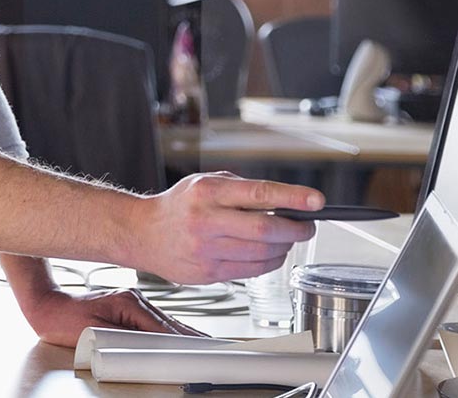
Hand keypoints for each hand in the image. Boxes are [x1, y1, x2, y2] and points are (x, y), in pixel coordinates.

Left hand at [17, 288, 207, 346]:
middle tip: (216, 350)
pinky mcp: (128, 306)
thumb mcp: (93, 332)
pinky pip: (156, 320)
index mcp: (128, 303)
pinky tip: (182, 336)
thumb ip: (123, 340)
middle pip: (170, 323)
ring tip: (207, 345)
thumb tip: (151, 346)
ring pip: (166, 321)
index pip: (163, 328)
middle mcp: (134, 299)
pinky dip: (171, 330)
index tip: (200, 352)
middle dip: (193, 338)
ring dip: (185, 334)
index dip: (182, 342)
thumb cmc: (61, 319)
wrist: (44, 305)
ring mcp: (132, 301)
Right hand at [123, 172, 322, 284]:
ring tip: (286, 239)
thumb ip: (243, 190)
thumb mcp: (206, 183)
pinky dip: (269, 262)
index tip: (316, 202)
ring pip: (262, 253)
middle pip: (265, 229)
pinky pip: (251, 271)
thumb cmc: (178, 206)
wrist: (141, 233)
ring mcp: (205, 250)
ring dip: (284, 247)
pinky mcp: (207, 273)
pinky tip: (269, 254)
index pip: (259, 194)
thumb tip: (287, 202)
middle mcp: (205, 221)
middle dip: (296, 229)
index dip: (293, 198)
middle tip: (306, 227)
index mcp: (207, 192)